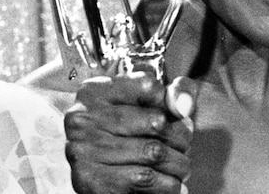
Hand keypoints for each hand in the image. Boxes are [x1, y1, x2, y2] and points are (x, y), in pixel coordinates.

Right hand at [64, 72, 197, 193]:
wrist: (93, 169)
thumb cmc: (126, 128)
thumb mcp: (146, 100)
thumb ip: (175, 91)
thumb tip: (184, 105)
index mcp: (96, 91)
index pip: (148, 86)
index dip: (171, 103)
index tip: (177, 116)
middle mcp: (84, 119)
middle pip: (156, 122)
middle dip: (181, 137)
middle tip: (184, 145)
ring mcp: (85, 151)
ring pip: (154, 153)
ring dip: (178, 163)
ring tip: (181, 166)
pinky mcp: (91, 182)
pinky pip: (144, 181)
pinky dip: (167, 184)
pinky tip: (171, 183)